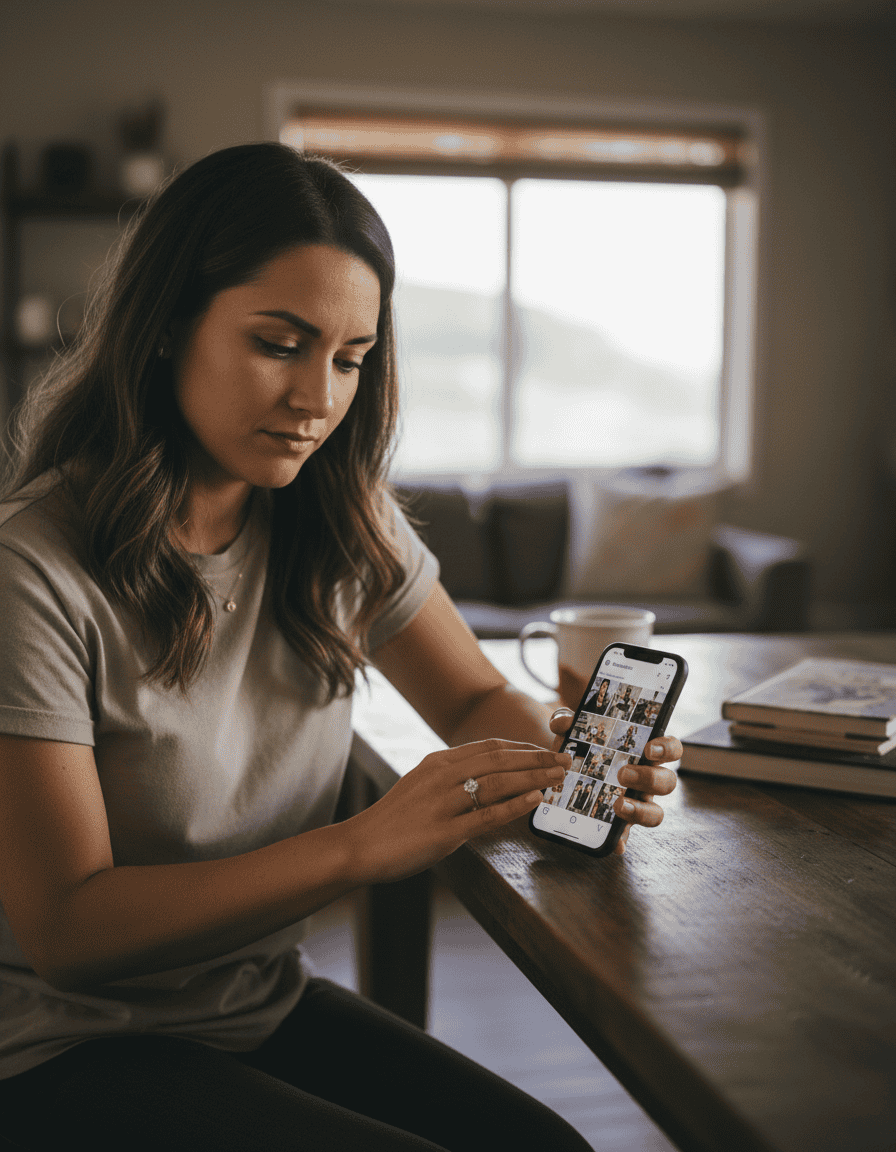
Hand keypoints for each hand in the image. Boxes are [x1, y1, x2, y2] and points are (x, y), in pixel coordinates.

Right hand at [343, 739, 570, 883]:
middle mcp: (442, 776)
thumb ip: (450, 778)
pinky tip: (536, 801)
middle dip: (538, 759)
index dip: (523, 748)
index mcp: (438, 763)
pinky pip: (486, 816)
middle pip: (500, 760)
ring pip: (498, 783)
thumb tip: (486, 777)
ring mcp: (443, 803)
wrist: (360, 845)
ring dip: (534, 778)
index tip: (547, 751)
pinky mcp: (444, 832)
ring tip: (559, 778)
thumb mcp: (420, 786)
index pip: (489, 747)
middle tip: (567, 761)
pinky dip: (515, 806)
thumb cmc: (393, 820)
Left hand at [548, 708, 679, 854]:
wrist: (560, 773)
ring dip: (640, 811)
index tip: (649, 749)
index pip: (671, 749)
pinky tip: (614, 843)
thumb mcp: (573, 732)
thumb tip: (564, 722)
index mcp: (643, 754)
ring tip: (618, 805)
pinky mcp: (620, 825)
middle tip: (623, 774)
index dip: (667, 749)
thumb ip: (567, 722)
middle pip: (667, 782)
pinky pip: (626, 837)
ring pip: (655, 813)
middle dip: (648, 779)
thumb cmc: (579, 748)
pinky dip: (621, 840)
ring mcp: (637, 804)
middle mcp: (646, 780)